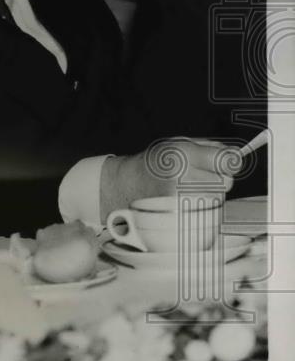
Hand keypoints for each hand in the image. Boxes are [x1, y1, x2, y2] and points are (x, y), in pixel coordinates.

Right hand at [100, 137, 238, 220]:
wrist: (125, 186)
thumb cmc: (154, 164)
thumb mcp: (178, 143)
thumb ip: (209, 148)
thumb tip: (237, 157)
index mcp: (183, 153)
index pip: (230, 161)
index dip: (229, 161)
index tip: (224, 162)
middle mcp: (183, 176)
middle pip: (227, 181)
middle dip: (216, 178)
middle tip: (193, 176)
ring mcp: (182, 199)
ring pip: (218, 198)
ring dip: (208, 194)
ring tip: (184, 189)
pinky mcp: (181, 216)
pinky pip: (208, 212)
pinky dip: (202, 208)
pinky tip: (183, 202)